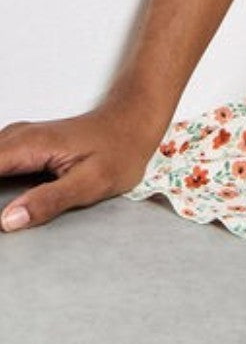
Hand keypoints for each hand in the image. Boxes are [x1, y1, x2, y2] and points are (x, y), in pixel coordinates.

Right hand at [0, 97, 162, 232]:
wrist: (134, 120)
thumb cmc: (119, 149)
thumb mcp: (91, 183)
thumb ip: (49, 201)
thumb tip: (7, 220)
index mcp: (31, 145)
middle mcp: (19, 137)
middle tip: (1, 223)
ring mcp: (19, 139)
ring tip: (3, 216)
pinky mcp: (23, 146)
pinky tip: (4, 201)